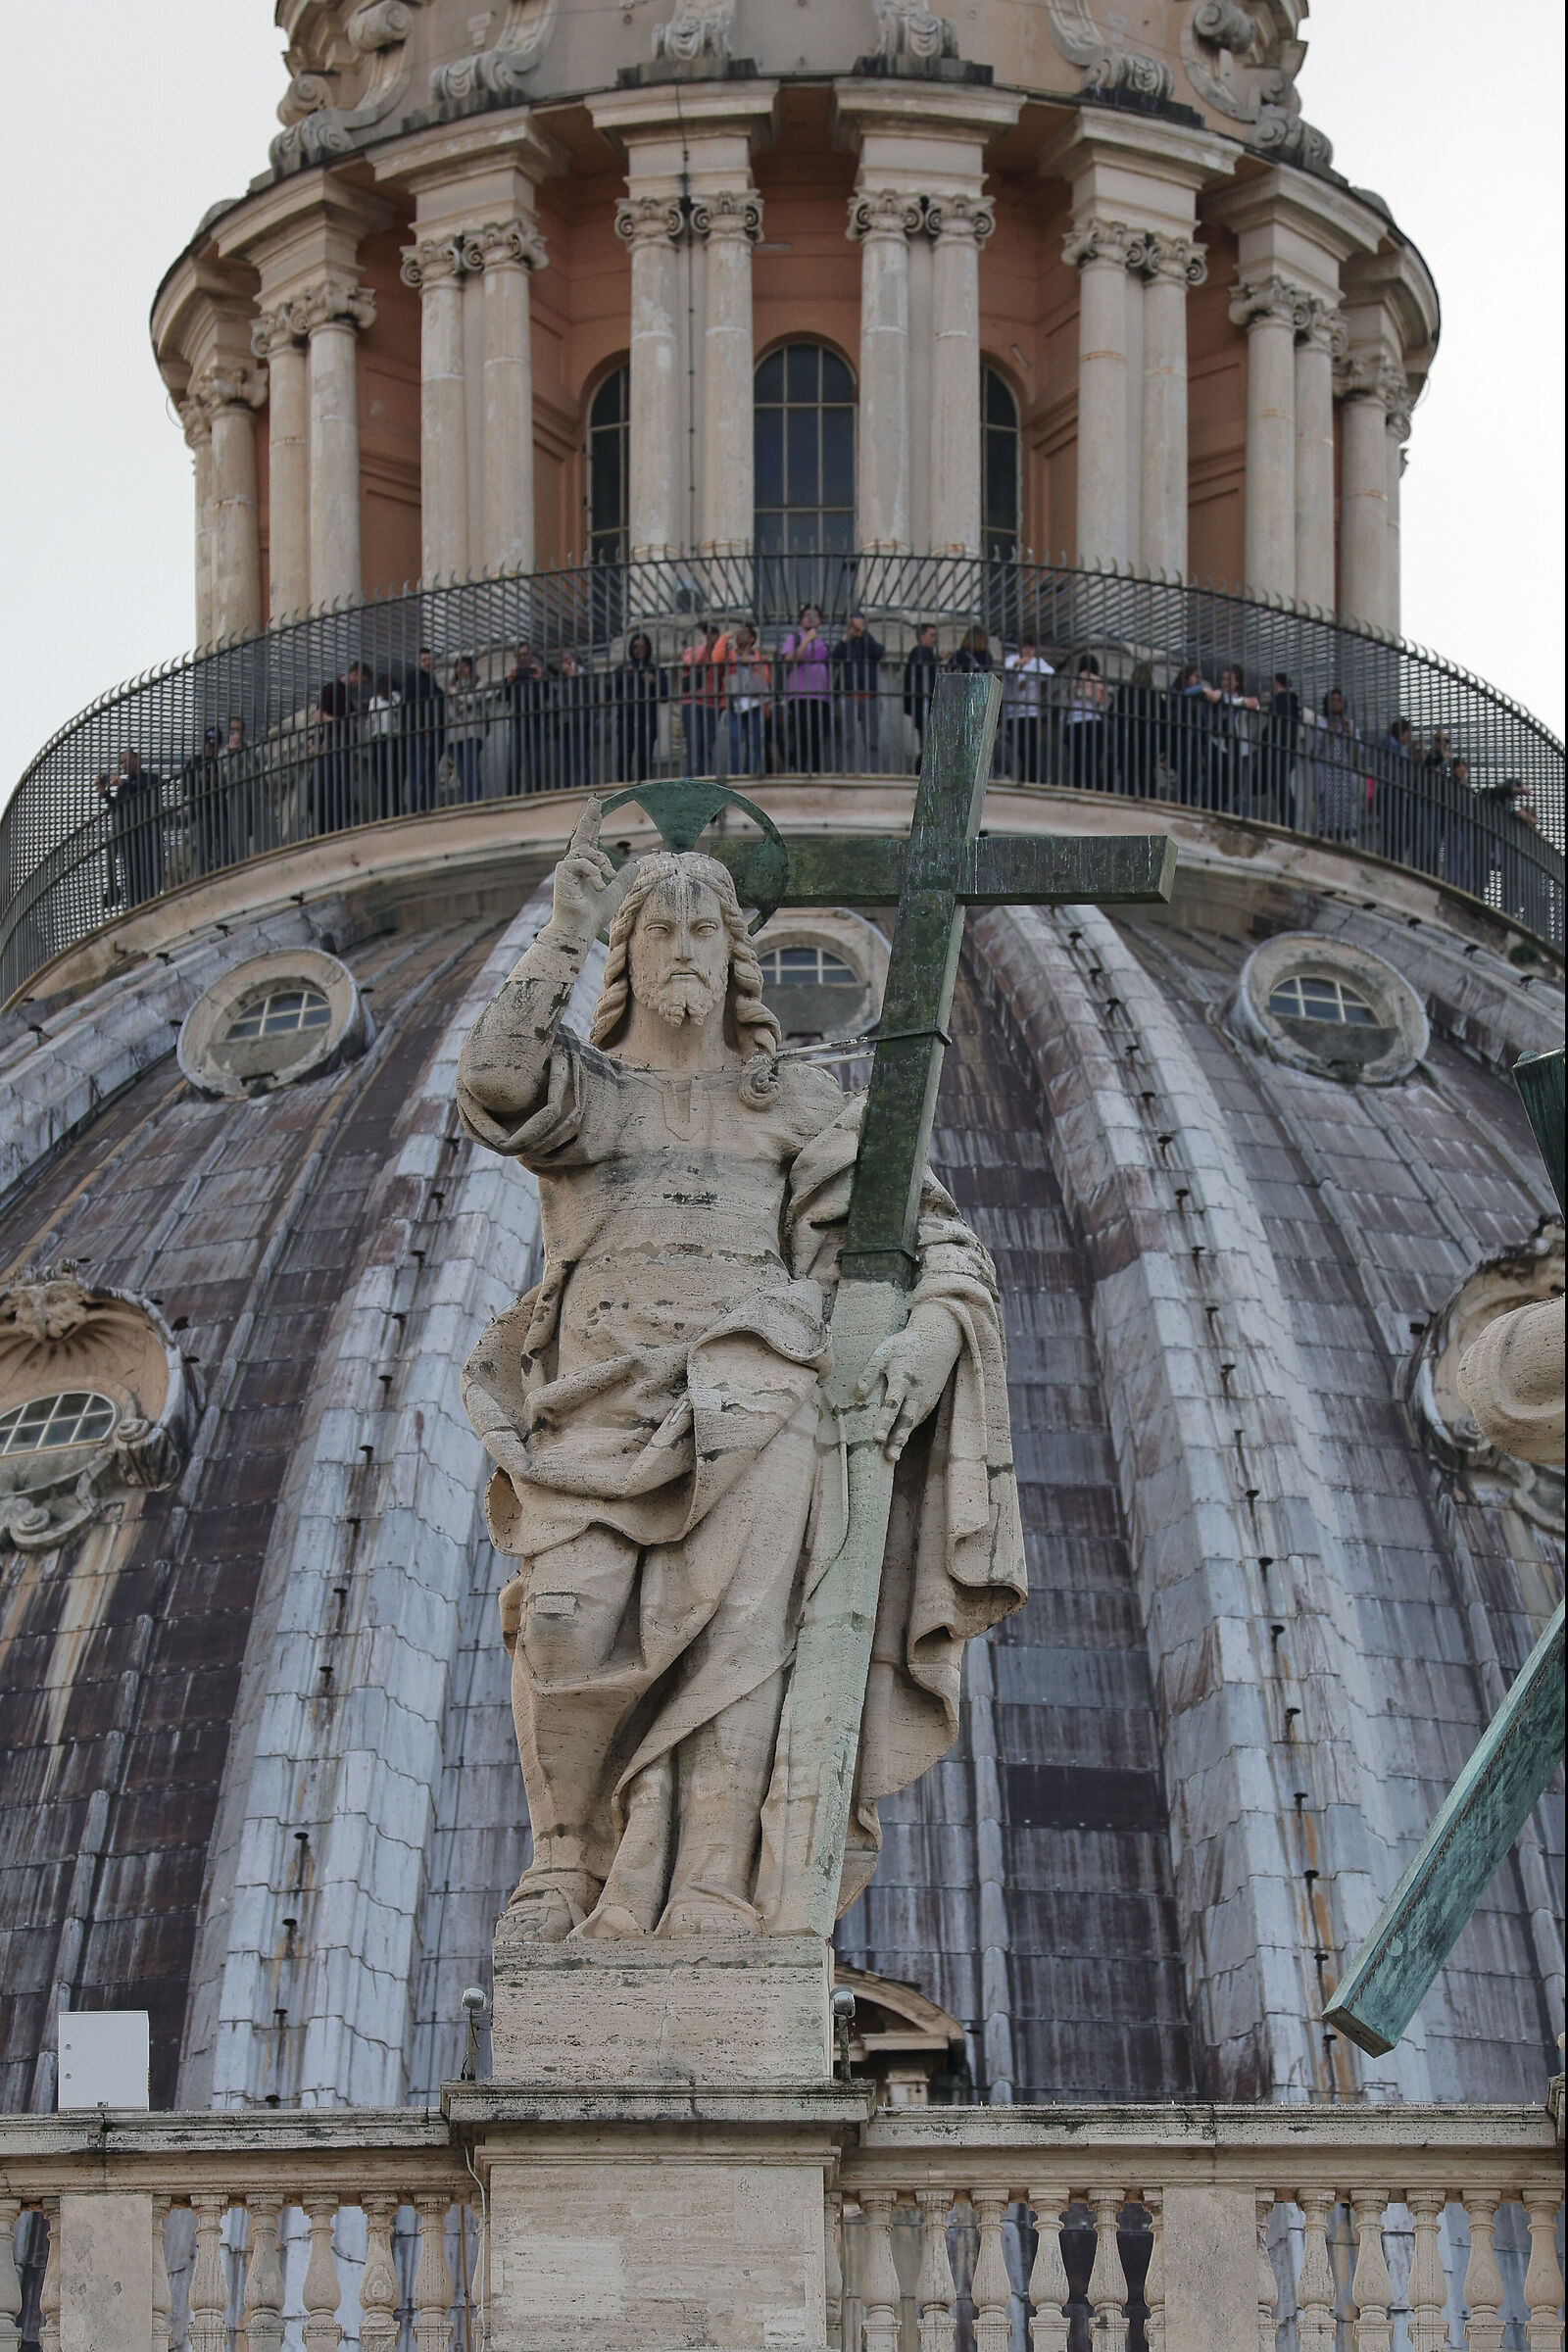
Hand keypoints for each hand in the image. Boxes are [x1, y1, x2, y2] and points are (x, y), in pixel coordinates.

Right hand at [547, 799, 637, 949]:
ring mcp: (567, 867)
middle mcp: (575, 864)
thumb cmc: (593, 915)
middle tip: (595, 800)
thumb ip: (624, 879)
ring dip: (603, 864)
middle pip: (583, 835)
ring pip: (589, 851)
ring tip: (607, 880)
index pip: (590, 840)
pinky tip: (597, 887)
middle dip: (589, 817)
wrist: (579, 929)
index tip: (596, 806)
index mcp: (586, 867)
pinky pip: (584, 862)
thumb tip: (635, 865)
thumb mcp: (615, 893)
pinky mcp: (563, 871)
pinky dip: (595, 873)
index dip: (592, 823)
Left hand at [855, 1301, 962, 1461]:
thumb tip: (857, 1394)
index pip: (892, 1405)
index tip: (877, 1438)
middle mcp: (916, 1394)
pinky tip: (898, 1443)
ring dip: (903, 1440)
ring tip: (892, 1457)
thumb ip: (870, 1372)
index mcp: (903, 1380)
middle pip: (906, 1420)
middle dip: (898, 1440)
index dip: (884, 1422)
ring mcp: (925, 1399)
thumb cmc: (907, 1345)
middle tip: (890, 1457)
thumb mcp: (885, 1351)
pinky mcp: (930, 1402)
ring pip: (913, 1423)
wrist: (939, 1340)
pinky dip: (908, 1431)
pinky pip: (917, 1419)